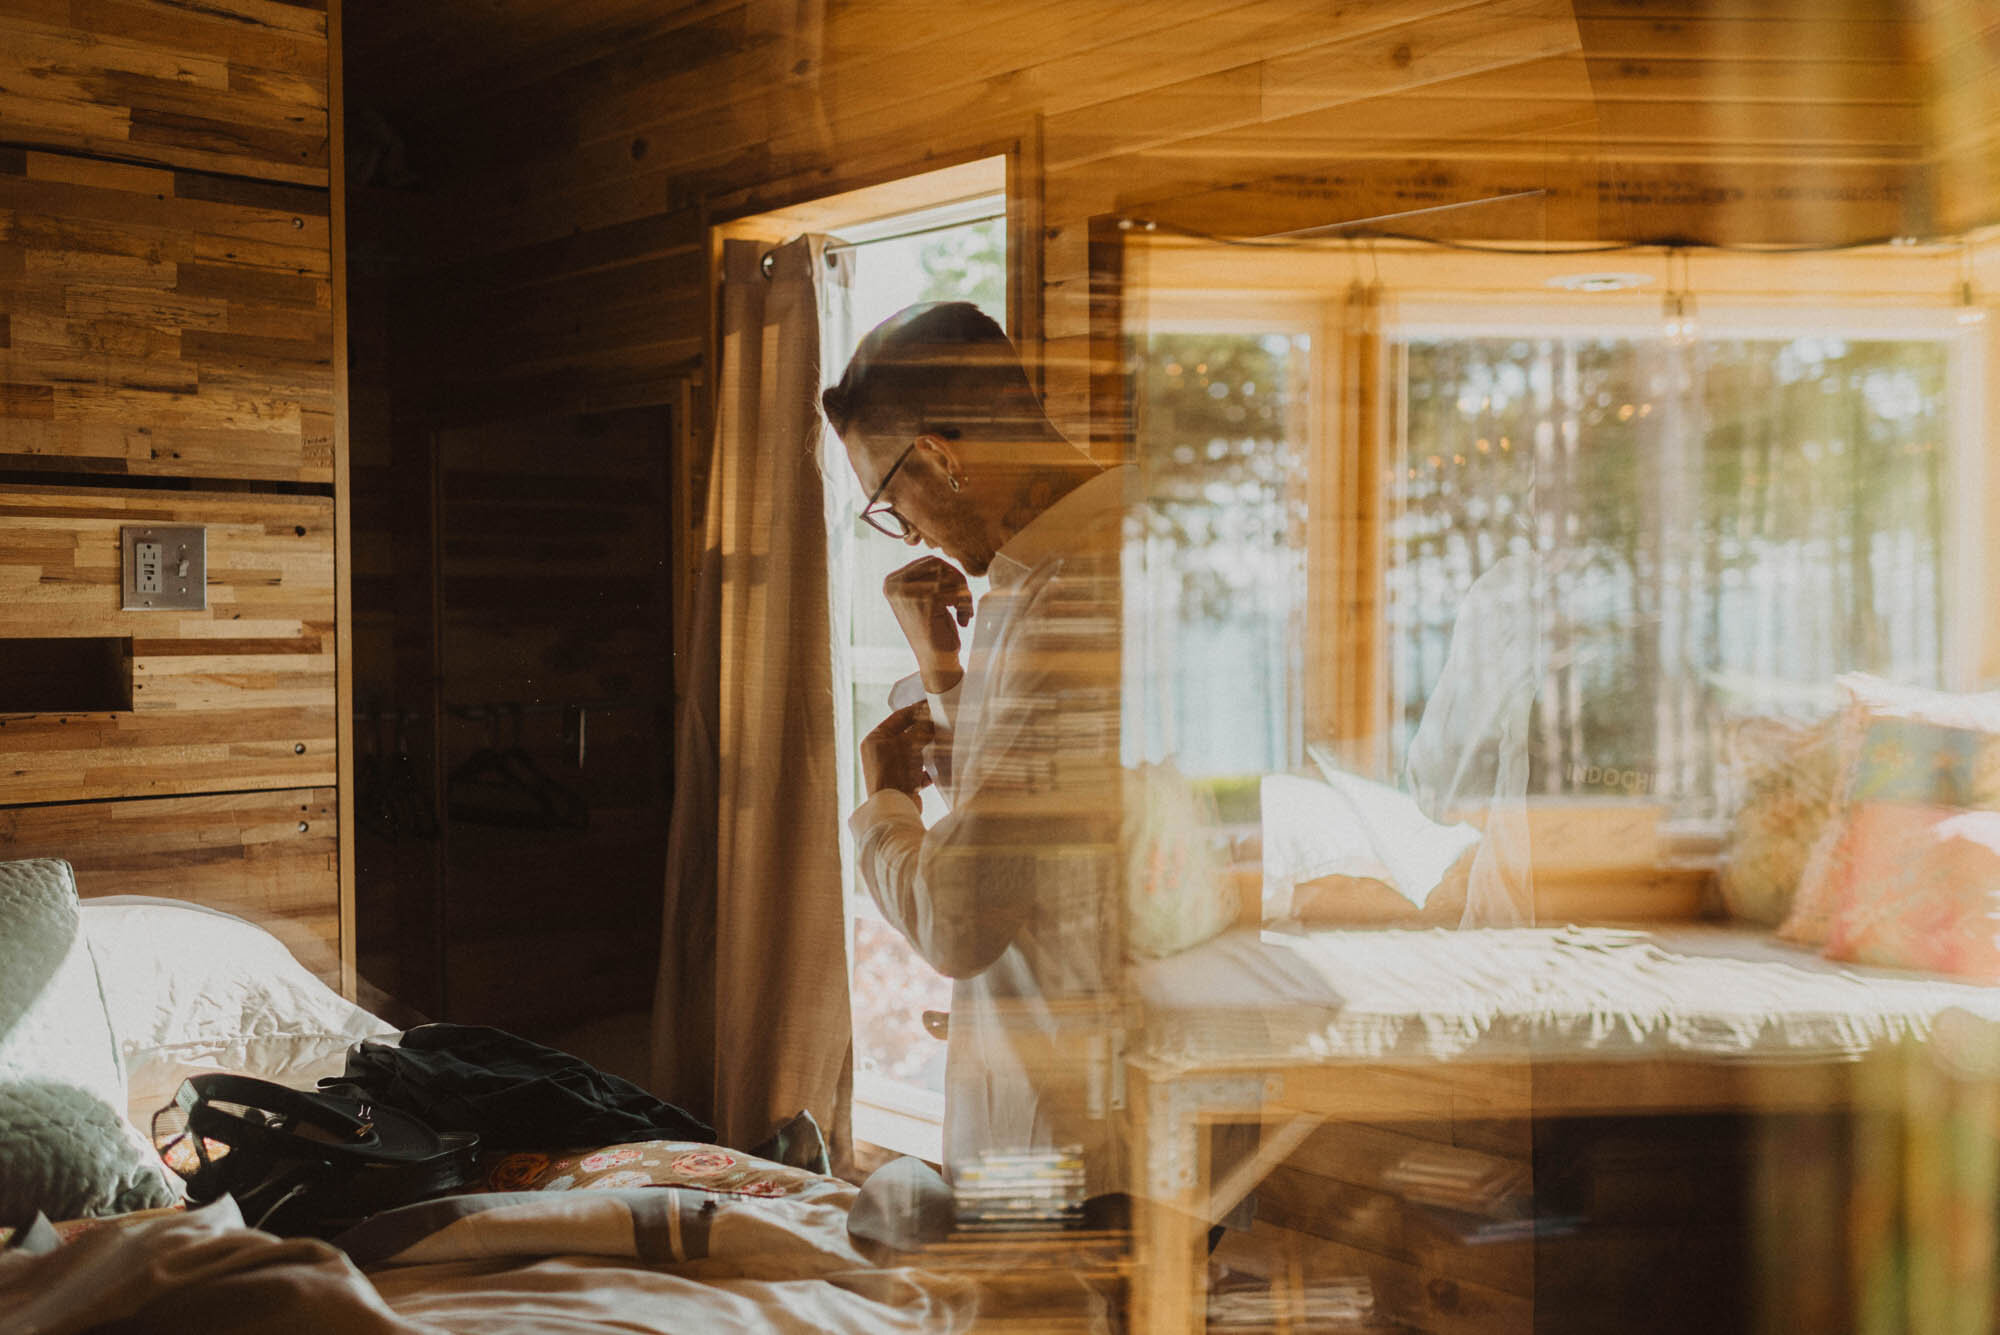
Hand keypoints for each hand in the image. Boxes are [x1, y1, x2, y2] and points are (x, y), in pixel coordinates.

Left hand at [861, 701, 935, 798]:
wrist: (895, 807)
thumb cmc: (897, 770)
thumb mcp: (910, 743)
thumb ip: (922, 728)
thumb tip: (931, 719)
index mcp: (874, 739)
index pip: (898, 717)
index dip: (917, 710)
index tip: (933, 705)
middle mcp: (879, 752)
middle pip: (906, 735)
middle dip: (924, 731)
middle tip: (941, 723)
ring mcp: (889, 768)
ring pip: (913, 752)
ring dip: (927, 749)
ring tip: (942, 743)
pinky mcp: (900, 782)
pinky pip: (917, 770)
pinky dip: (927, 768)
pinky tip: (937, 767)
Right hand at [883, 556, 971, 693]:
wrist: (935, 663)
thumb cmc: (935, 631)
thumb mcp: (924, 598)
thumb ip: (928, 576)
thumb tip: (941, 557)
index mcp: (892, 582)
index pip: (930, 560)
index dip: (951, 574)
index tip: (955, 597)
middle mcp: (895, 585)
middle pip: (940, 564)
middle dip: (958, 581)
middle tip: (963, 603)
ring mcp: (908, 592)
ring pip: (950, 575)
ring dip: (964, 594)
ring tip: (963, 613)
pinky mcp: (926, 601)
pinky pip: (956, 590)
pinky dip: (966, 604)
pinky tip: (963, 620)